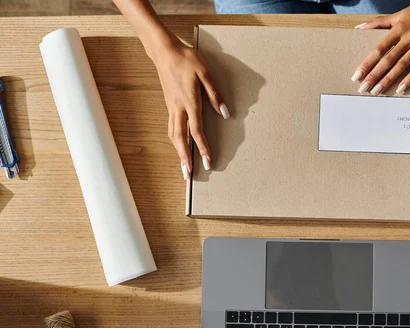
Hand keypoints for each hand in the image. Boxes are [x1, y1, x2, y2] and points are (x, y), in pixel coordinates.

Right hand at [148, 35, 228, 177]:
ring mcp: (171, 107)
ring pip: (173, 135)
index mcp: (189, 101)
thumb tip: (225, 113)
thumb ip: (215, 94)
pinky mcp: (168, 105)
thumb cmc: (187, 59)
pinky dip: (175, 140)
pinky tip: (178, 146)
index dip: (202, 148)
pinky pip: (171, 127)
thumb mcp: (205, 73)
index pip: (196, 130)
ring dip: (178, 152)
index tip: (207, 162)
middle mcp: (178, 108)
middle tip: (188, 175)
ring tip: (183, 166)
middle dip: (185, 158)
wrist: (164, 51)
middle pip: (180, 138)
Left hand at [352, 0, 409, 95]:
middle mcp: (409, 38)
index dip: (367, 63)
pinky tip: (400, 89)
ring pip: (401, 66)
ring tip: (377, 91)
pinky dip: (409, 79)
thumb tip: (359, 28)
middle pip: (388, 60)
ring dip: (388, 80)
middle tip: (363, 88)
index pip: (379, 49)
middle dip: (374, 76)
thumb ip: (378, 23)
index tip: (357, 75)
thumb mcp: (398, 15)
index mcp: (398, 29)